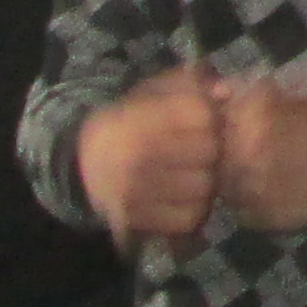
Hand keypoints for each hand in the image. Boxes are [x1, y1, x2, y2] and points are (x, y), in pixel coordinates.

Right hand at [75, 70, 224, 245]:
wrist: (81, 167)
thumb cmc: (126, 125)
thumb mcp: (148, 94)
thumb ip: (187, 85)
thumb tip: (225, 91)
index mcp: (136, 118)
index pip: (200, 114)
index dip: (208, 115)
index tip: (202, 119)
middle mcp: (135, 156)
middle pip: (208, 151)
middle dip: (211, 148)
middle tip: (202, 150)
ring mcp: (135, 192)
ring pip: (204, 187)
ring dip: (206, 181)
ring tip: (194, 174)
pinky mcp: (138, 221)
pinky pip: (189, 217)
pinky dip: (193, 209)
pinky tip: (184, 198)